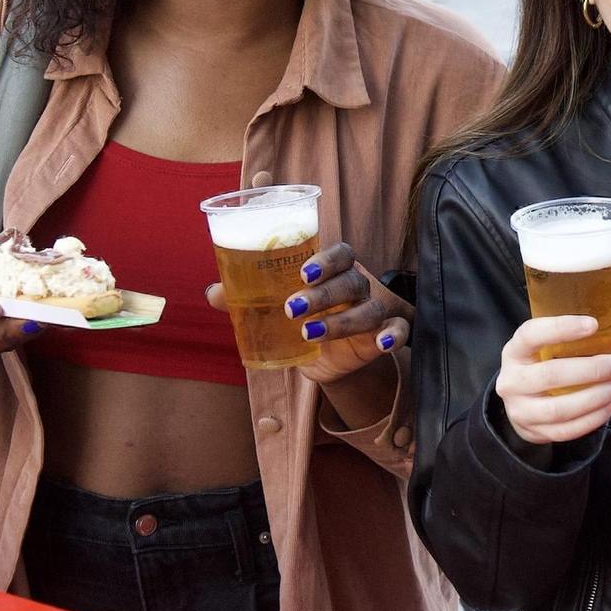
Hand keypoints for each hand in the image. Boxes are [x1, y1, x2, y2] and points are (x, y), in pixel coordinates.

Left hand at [205, 241, 403, 384]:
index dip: (325, 259)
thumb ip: (246, 298)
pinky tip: (381, 344)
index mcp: (333, 271)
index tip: (303, 273)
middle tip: (292, 308)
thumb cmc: (303, 318)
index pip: (340, 253)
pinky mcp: (384, 335)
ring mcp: (374, 309)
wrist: (330, 358)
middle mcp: (357, 285)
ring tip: (310, 333)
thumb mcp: (276, 309)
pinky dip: (394, 335)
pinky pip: (400, 330)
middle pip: (350, 280)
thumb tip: (210, 292)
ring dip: (342, 321)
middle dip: (323, 294)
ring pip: (368, 308)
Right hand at [497, 315, 610, 444]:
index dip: (561, 328)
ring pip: (559, 408)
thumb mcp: (557, 347)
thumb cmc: (546, 364)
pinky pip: (565, 430)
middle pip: (551, 374)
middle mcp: (512, 379)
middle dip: (592, 369)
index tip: (593, 325)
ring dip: (594, 397)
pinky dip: (592, 419)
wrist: (522, 402)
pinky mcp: (533, 431)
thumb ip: (598, 336)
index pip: (531, 334)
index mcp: (516, 349)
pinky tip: (610, 406)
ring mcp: (520, 409)